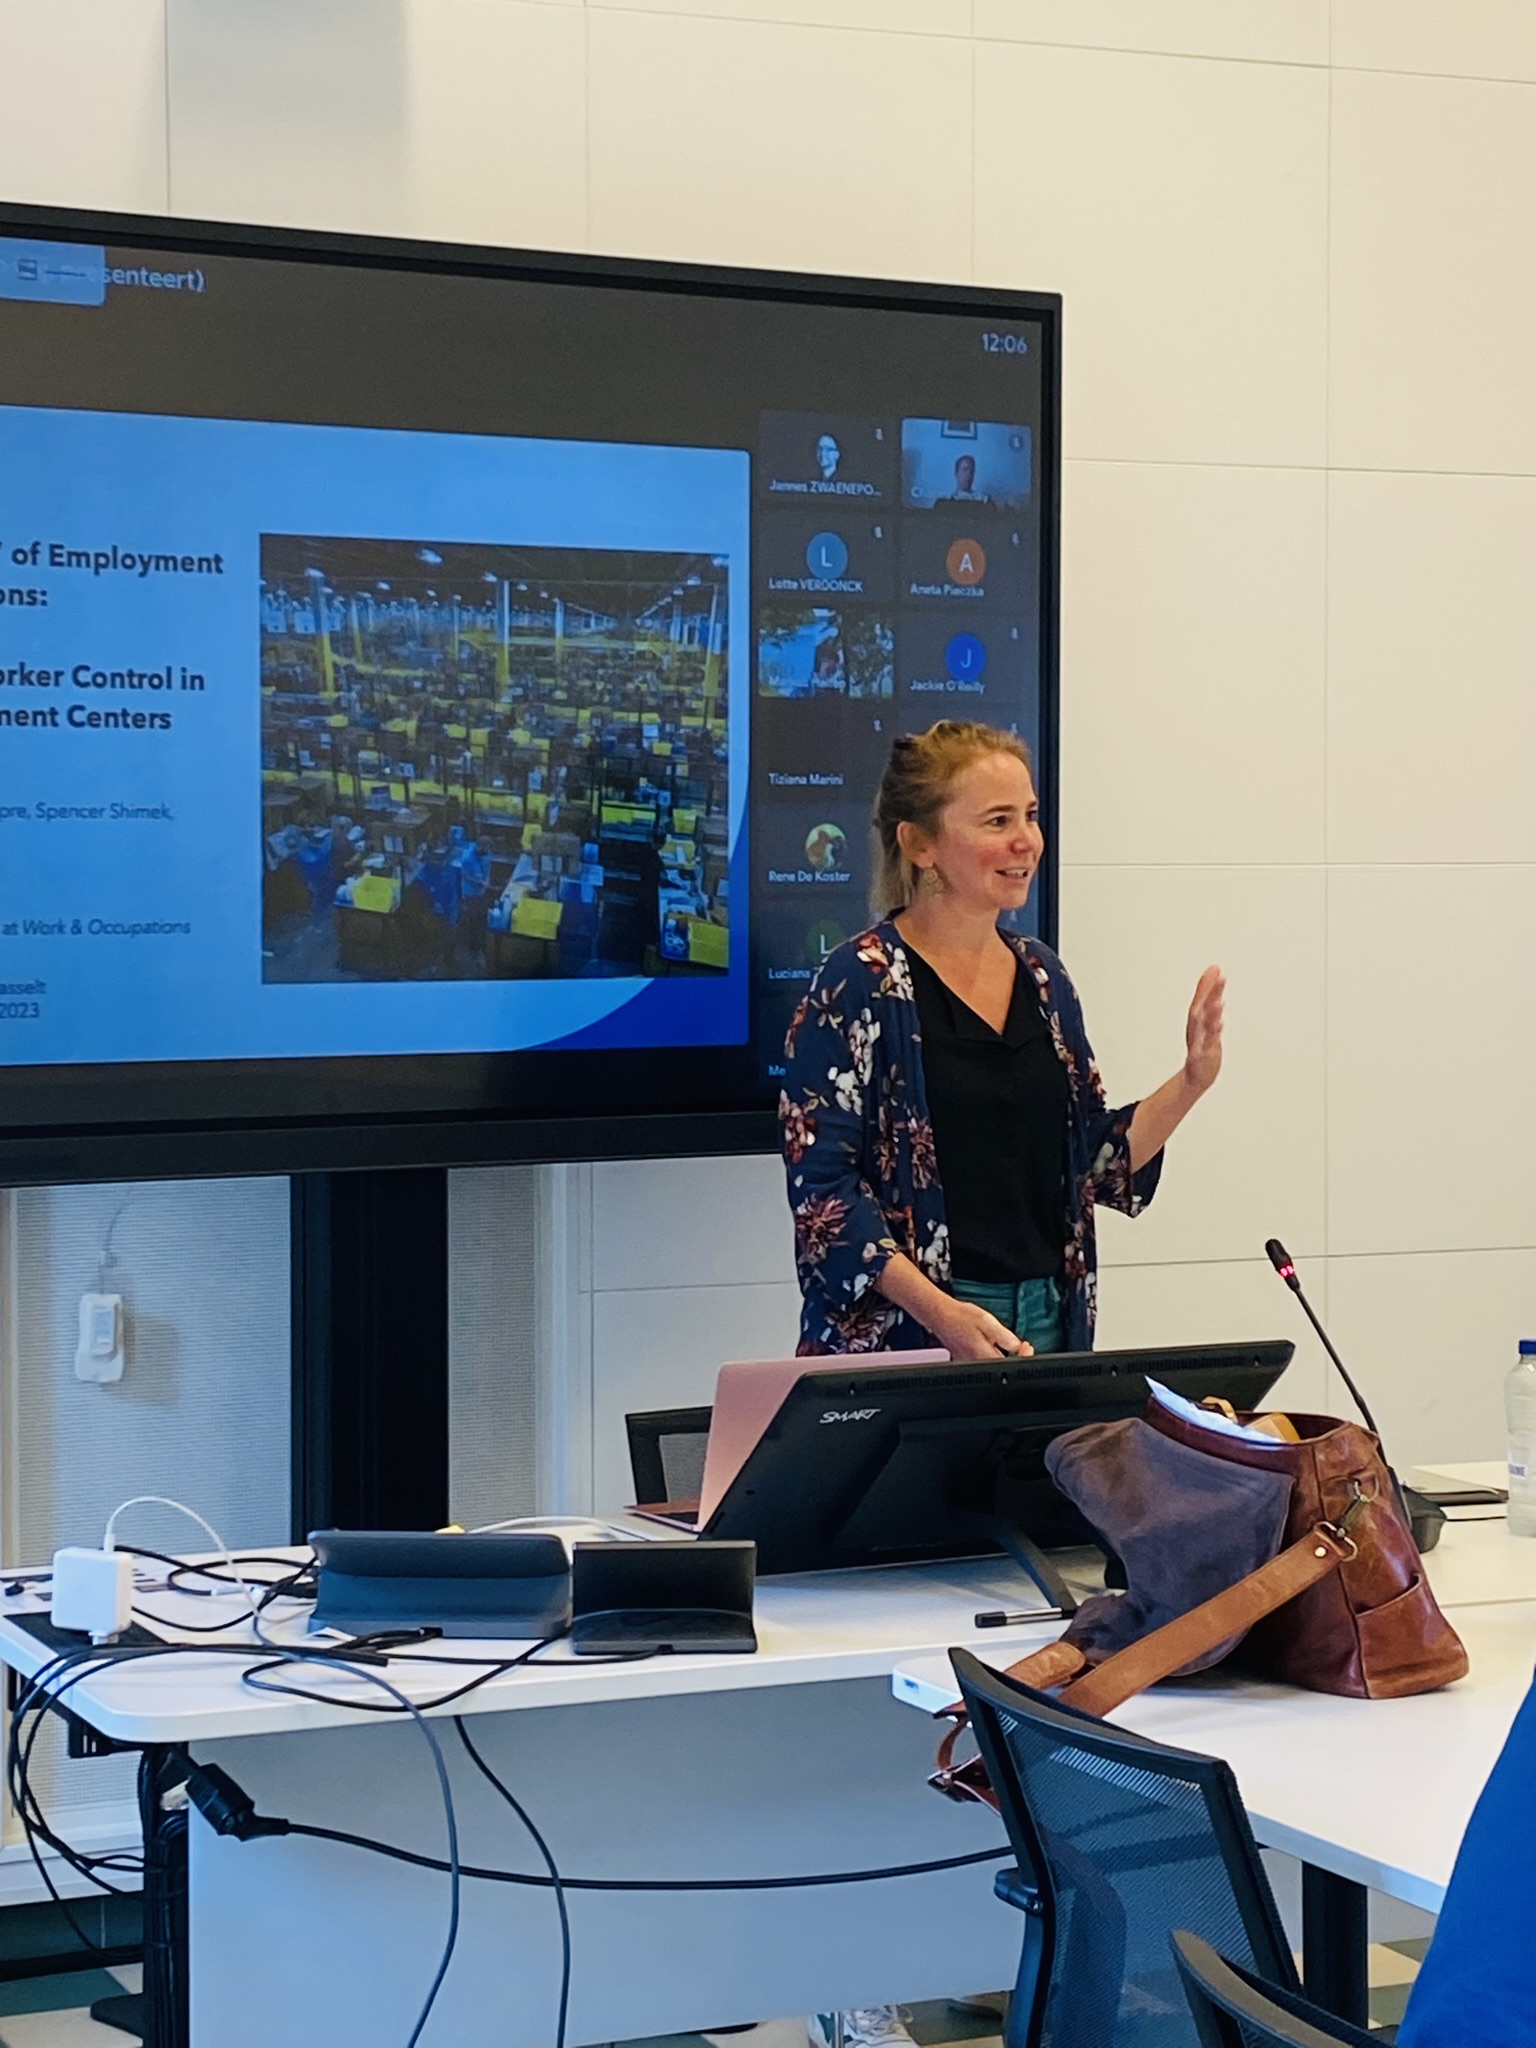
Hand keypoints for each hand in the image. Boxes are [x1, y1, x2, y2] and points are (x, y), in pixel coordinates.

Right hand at [932, 1297, 1033, 1362]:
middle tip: (1018, 1343)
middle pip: (1002, 1365)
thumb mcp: (987, 1321)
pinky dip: (989, 1352)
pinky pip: (983, 1359)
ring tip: (998, 1339)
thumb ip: (1004, 1336)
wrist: (939, 1315)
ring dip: (1001, 1353)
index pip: (1010, 1364)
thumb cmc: (959, 1316)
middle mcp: (975, 1363)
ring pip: (993, 1362)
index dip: (1023, 1356)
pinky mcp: (964, 1360)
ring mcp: (969, 1363)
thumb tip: (1017, 1346)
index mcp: (983, 1355)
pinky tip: (985, 1341)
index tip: (1026, 1346)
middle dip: (1014, 1355)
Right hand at [1183, 964, 1225, 1093]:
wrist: (1195, 1078)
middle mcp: (1196, 1030)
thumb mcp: (1205, 1023)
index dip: (1206, 983)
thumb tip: (1214, 978)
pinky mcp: (1204, 1056)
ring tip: (1218, 1000)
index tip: (1215, 968)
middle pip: (1200, 1007)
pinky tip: (1219, 1023)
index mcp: (1196, 1022)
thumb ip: (1209, 1000)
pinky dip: (1213, 1033)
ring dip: (1210, 1012)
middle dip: (1208, 992)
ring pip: (1203, 1025)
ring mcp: (1199, 1043)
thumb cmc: (1202, 1049)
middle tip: (1217, 976)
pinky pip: (1207, 1043)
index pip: (1200, 999)